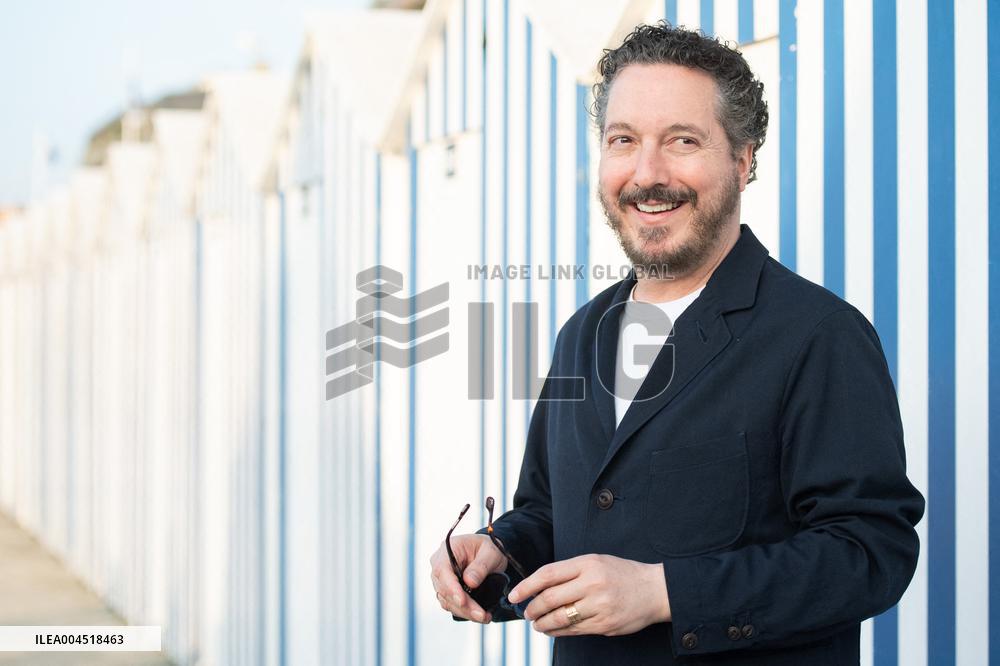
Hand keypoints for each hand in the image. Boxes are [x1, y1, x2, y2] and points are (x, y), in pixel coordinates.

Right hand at [429, 533, 507, 622]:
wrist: (489, 553)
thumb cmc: (489, 548)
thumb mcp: (491, 552)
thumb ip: (481, 566)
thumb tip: (470, 583)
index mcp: (447, 549)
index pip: (442, 570)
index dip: (451, 588)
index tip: (463, 601)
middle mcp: (439, 564)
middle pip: (444, 589)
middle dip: (463, 605)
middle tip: (481, 615)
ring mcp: (442, 579)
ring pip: (447, 600)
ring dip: (465, 612)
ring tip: (484, 617)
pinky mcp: (447, 591)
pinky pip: (452, 604)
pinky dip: (465, 612)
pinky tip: (479, 615)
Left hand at [506, 554, 670, 636]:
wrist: (654, 590)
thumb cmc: (622, 574)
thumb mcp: (596, 562)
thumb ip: (570, 572)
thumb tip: (540, 586)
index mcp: (587, 563)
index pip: (548, 574)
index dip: (527, 586)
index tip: (514, 595)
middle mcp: (592, 583)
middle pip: (550, 598)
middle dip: (533, 608)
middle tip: (526, 613)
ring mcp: (599, 605)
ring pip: (560, 618)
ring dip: (542, 623)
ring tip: (536, 624)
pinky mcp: (605, 624)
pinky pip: (574, 630)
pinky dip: (558, 632)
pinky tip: (552, 630)